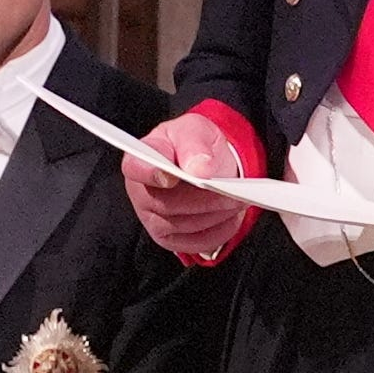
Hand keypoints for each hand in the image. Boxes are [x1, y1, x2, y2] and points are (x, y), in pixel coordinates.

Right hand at [121, 112, 254, 263]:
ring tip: (237, 201)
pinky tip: (231, 217)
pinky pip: (196, 242)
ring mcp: (151, 218)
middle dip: (205, 198)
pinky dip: (219, 231)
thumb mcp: (196, 130)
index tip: (171, 177)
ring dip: (216, 214)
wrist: (203, 164)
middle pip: (168, 203)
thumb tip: (200, 169)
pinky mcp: (168, 238)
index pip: (136, 168)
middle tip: (234, 191)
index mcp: (140, 158)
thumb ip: (195, 144)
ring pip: (186, 224)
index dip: (151, 174)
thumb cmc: (193, 145)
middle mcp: (140, 192)